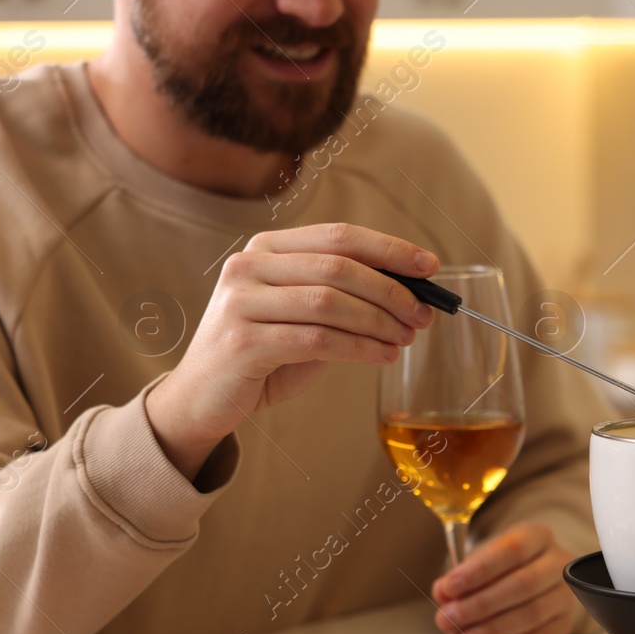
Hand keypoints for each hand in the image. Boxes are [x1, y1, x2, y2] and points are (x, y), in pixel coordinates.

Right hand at [146, 223, 438, 479]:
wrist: (204, 397)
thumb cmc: (263, 354)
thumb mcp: (304, 317)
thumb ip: (344, 300)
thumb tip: (411, 296)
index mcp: (266, 249)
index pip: (338, 236)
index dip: (389, 248)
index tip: (430, 266)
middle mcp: (249, 266)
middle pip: (338, 267)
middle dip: (391, 290)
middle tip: (423, 315)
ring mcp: (241, 302)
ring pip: (329, 302)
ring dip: (379, 321)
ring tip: (406, 338)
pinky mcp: (242, 342)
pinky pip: (317, 339)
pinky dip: (359, 348)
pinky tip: (383, 356)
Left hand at [431, 522, 578, 633]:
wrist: (538, 583)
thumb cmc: (504, 569)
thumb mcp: (481, 562)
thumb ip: (461, 576)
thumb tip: (443, 594)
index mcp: (537, 537)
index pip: (512, 551)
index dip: (479, 571)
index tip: (448, 588)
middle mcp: (558, 564)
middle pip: (523, 585)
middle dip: (479, 606)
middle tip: (446, 621)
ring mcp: (565, 597)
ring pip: (530, 616)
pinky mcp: (562, 625)